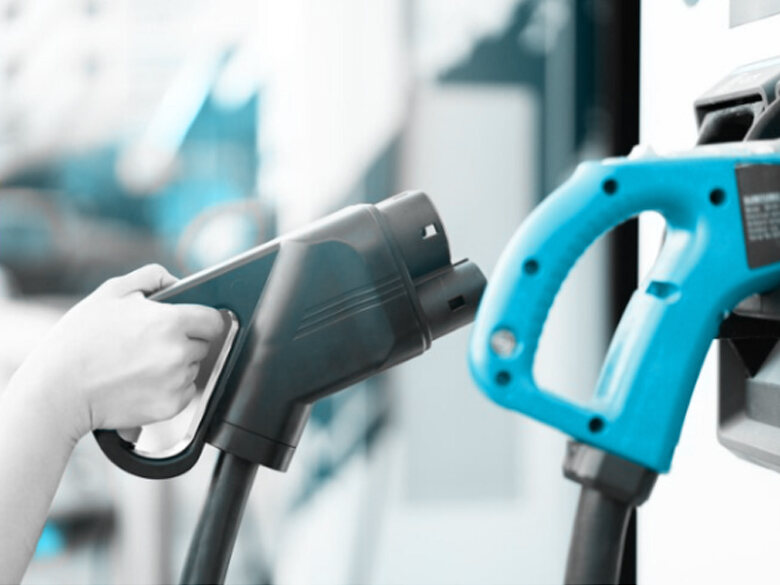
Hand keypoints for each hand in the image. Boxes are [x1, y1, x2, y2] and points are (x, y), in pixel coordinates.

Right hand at [9, 264, 223, 442]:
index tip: (191, 322)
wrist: (57, 391)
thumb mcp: (111, 292)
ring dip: (177, 365)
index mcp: (171, 322)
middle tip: (151, 343)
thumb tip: (178, 281)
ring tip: (140, 363)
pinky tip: (141, 382)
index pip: (213, 320)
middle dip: (185, 341)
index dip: (202, 319)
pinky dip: (169, 388)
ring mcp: (176, 382)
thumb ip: (151, 277)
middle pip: (203, 344)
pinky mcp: (170, 407)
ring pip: (193, 368)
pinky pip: (184, 393)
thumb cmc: (79, 340)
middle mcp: (179, 353)